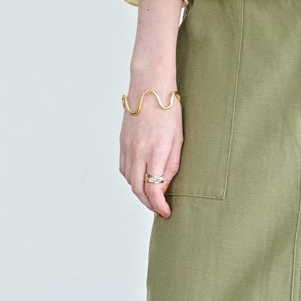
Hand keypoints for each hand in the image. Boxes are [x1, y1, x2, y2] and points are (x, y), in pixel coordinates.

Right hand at [120, 90, 183, 216]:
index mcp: (155, 152)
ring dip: (139, 193)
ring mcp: (127, 148)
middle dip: (149, 204)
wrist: (149, 88)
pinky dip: (131, 179)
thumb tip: (164, 188)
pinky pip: (123, 169)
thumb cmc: (169, 111)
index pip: (153, 190)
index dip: (159, 206)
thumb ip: (171, 166)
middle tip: (159, 210)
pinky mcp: (121, 143)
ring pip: (129, 181)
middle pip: (138, 190)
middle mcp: (138, 152)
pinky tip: (140, 180)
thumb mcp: (178, 140)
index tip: (166, 212)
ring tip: (152, 198)